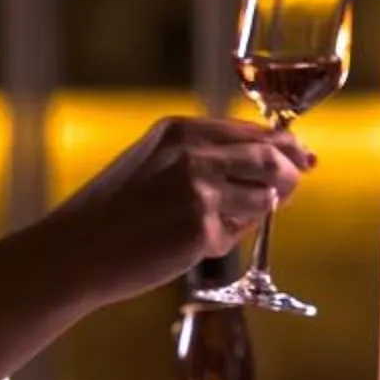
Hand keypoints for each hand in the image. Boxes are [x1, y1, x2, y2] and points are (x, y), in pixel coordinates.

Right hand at [42, 114, 310, 307]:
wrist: (76, 248)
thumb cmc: (113, 210)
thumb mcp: (153, 161)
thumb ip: (202, 155)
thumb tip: (265, 165)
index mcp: (182, 130)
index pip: (253, 131)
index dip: (285, 145)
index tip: (303, 157)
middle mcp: (195, 154)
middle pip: (272, 158)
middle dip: (292, 175)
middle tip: (295, 187)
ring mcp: (200, 191)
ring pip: (263, 200)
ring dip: (253, 215)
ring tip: (214, 225)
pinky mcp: (202, 229)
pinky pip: (236, 236)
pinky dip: (224, 243)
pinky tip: (189, 246)